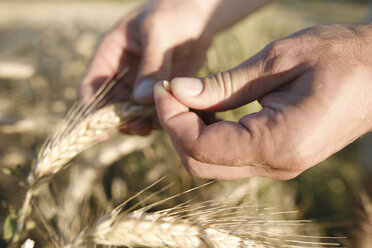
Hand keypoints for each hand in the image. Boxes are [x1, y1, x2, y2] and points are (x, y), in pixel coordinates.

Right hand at [79, 0, 273, 134]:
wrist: (200, 15)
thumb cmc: (173, 13)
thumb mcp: (159, 32)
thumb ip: (151, 64)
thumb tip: (141, 98)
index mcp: (110, 54)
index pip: (91, 86)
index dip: (92, 111)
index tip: (103, 132)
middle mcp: (123, 72)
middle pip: (112, 106)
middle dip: (124, 121)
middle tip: (142, 130)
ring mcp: (142, 83)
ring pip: (134, 112)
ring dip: (144, 122)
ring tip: (161, 124)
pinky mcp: (162, 90)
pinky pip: (156, 110)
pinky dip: (162, 117)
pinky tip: (174, 118)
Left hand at [154, 25, 371, 179]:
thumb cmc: (338, 57)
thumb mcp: (277, 61)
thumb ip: (224, 85)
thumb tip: (178, 92)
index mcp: (278, 143)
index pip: (202, 147)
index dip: (172, 120)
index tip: (162, 90)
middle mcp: (277, 165)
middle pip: (201, 163)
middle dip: (175, 128)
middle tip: (169, 93)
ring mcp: (277, 165)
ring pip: (212, 163)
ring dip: (190, 132)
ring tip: (184, 97)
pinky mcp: (277, 157)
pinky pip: (230, 156)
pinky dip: (209, 135)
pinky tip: (207, 108)